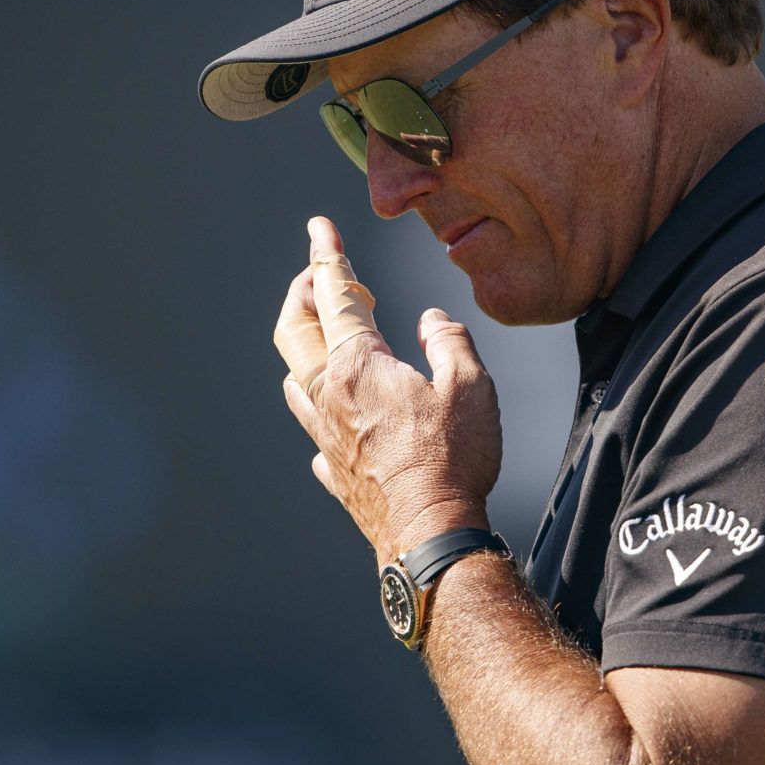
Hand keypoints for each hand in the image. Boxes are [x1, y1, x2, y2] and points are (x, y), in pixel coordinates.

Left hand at [276, 216, 500, 566]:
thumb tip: (433, 321)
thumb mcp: (471, 386)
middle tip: (316, 275)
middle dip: (301, 294)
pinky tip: (336, 417)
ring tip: (321, 338)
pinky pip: (315, 433)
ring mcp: (326, 437)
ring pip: (294, 381)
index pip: (336, 294)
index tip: (319, 228)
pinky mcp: (335, 473)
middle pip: (294, 332)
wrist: (431, 536)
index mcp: (359, 365)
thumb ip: (449, 341)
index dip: (327, 255)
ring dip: (303, 349)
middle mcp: (330, 395)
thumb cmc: (452, 460)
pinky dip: (320, 412)